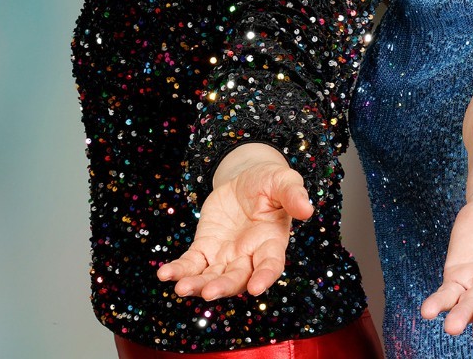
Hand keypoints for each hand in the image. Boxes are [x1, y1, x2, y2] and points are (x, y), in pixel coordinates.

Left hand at [156, 154, 313, 300]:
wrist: (245, 179)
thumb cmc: (270, 182)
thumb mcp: (283, 181)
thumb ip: (293, 194)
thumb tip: (307, 210)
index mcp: (271, 242)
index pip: (271, 264)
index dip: (265, 277)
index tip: (257, 289)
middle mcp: (249, 256)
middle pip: (237, 278)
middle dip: (223, 286)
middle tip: (208, 293)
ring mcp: (225, 255)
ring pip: (211, 277)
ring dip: (197, 285)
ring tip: (181, 288)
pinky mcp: (205, 248)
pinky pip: (191, 264)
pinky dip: (179, 270)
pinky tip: (165, 273)